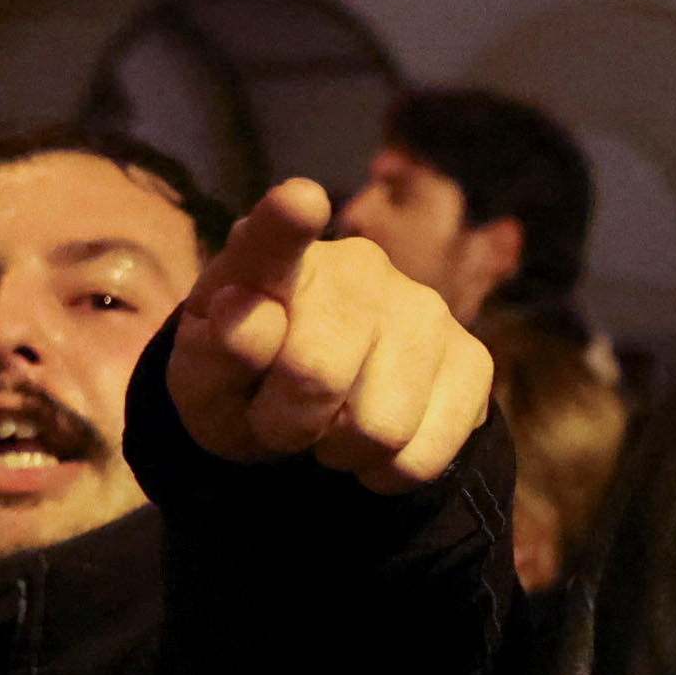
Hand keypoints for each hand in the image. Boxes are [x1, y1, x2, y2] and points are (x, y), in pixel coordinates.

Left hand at [170, 179, 499, 493]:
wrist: (315, 410)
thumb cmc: (246, 384)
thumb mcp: (203, 382)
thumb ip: (212, 352)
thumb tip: (250, 317)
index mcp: (271, 259)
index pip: (275, 239)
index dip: (287, 223)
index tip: (299, 201)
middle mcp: (356, 266)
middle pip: (316, 374)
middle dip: (287, 423)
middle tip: (282, 419)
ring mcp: (424, 308)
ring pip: (378, 429)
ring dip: (340, 452)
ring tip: (330, 428)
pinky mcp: (472, 359)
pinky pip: (424, 456)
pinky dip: (386, 474)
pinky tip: (373, 446)